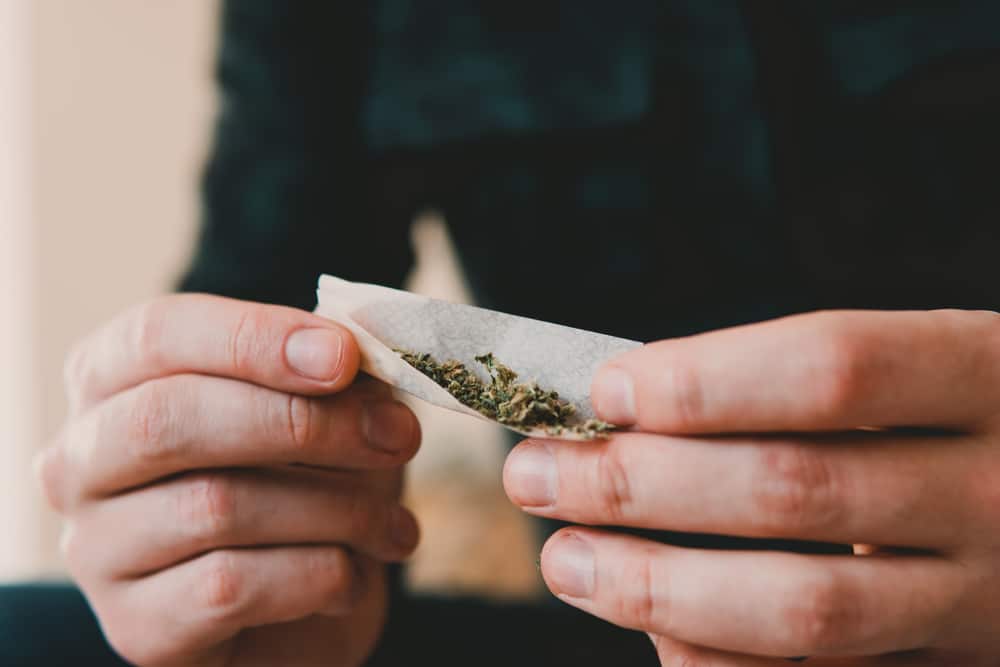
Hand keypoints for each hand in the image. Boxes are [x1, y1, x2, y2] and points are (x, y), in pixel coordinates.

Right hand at [36, 295, 421, 666]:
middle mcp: (81, 461)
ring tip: (396, 525)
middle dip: (303, 422)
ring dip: (336, 509)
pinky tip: (352, 579)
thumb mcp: (324, 412)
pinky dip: (318, 576)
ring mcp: (95, 551)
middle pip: (171, 418)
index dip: (255, 338)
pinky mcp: (134, 629)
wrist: (300, 613)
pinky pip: (230, 587)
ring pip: (214, 505)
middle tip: (397, 436)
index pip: (158, 334)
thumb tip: (352, 352)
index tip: (345, 356)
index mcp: (112, 381)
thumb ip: (329, 375)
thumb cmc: (303, 486)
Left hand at [504, 310, 999, 665]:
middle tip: (534, 474)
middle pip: (793, 487)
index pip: (832, 368)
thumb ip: (805, 389)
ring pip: (803, 607)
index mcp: (986, 377)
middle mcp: (999, 492)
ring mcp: (985, 601)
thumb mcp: (922, 372)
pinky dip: (718, 662)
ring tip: (564, 560)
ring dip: (657, 586)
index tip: (603, 392)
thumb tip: (627, 414)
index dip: (703, 381)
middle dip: (638, 483)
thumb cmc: (964, 421)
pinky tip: (652, 632)